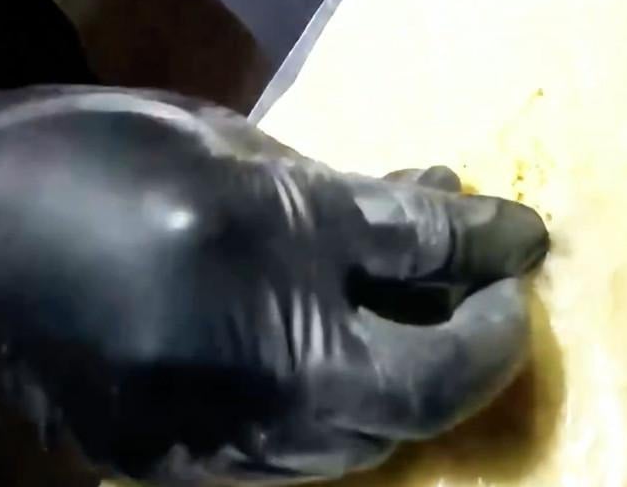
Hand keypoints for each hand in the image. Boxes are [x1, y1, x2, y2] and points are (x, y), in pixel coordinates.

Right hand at [0, 86, 547, 483]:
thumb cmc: (106, 177)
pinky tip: (334, 289)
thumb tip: (505, 233)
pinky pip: (290, 409)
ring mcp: (216, 449)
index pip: (445, 379)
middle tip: (474, 256)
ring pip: (350, 412)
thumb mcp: (265, 178)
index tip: (519, 254)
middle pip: (404, 407)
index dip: (500, 323)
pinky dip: (336, 352)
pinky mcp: (178, 442)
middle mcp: (265, 437)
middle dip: (456, 331)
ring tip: (413, 261)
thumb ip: (393, 220)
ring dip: (400, 340)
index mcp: (293, 371)